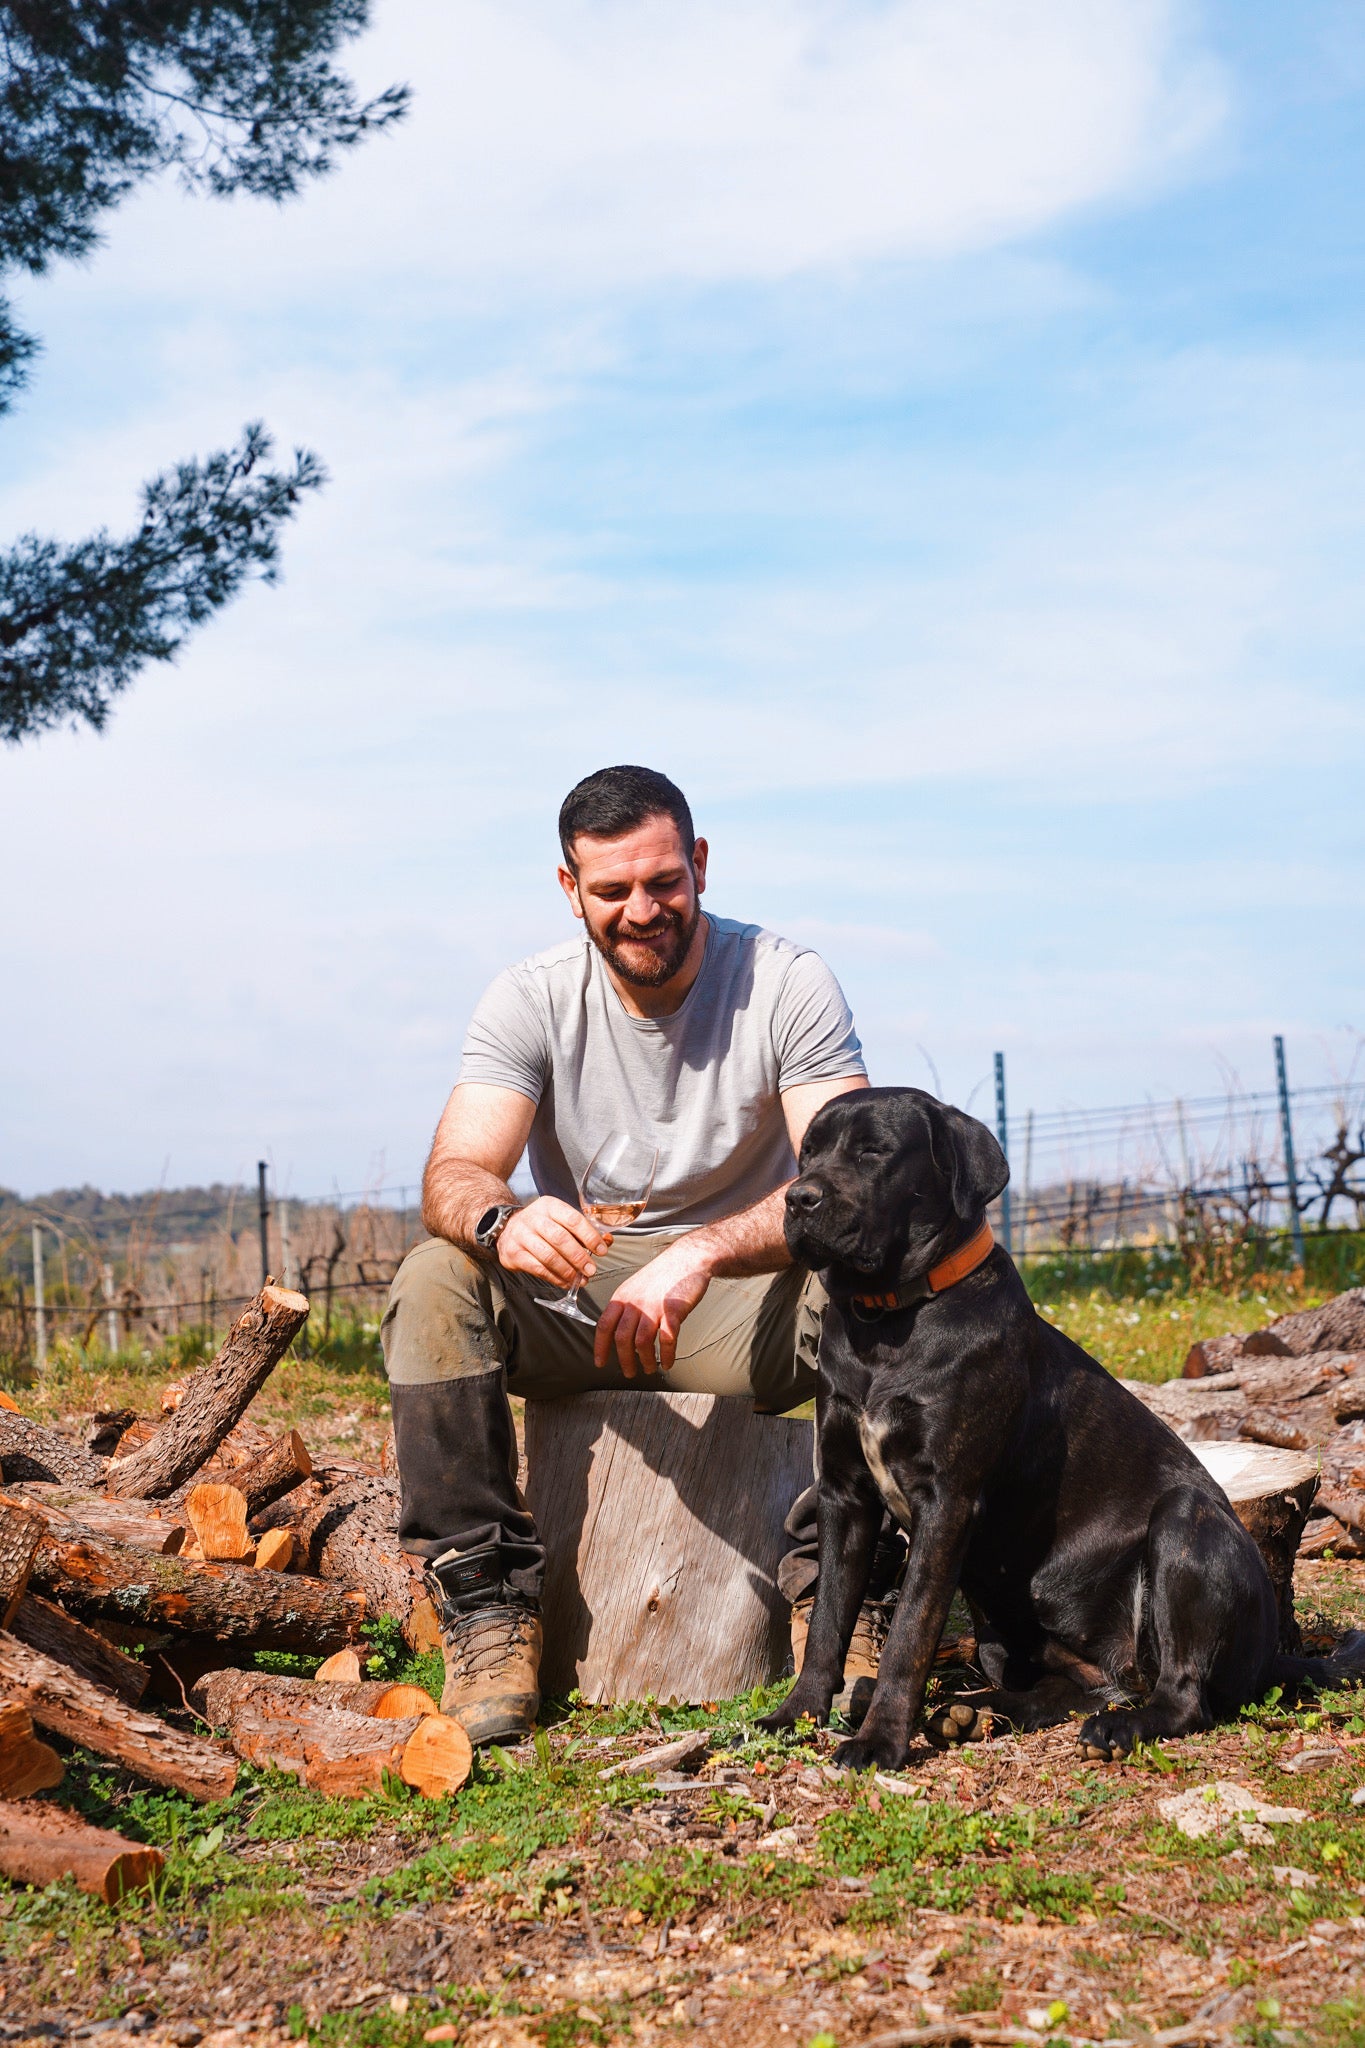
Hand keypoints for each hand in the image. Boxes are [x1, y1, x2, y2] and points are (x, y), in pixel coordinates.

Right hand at [495, 1197, 610, 1289]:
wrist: (506, 1228)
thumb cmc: (541, 1225)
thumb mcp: (560, 1220)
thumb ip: (584, 1230)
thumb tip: (607, 1241)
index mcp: (550, 1206)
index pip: (573, 1219)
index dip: (590, 1236)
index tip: (601, 1250)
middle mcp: (534, 1218)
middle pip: (560, 1239)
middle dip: (579, 1257)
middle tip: (591, 1270)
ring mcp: (521, 1236)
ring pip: (548, 1256)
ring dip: (568, 1271)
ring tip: (581, 1279)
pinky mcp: (514, 1253)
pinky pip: (538, 1268)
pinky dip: (555, 1278)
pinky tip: (566, 1282)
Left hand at [593, 1238, 714, 1376]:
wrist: (688, 1258)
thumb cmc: (664, 1274)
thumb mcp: (636, 1286)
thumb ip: (627, 1306)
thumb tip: (620, 1331)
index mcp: (622, 1297)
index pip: (604, 1325)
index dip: (600, 1347)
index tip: (600, 1363)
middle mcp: (635, 1302)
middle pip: (622, 1339)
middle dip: (624, 1360)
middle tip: (629, 1372)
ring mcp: (653, 1307)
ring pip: (642, 1342)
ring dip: (645, 1360)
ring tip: (649, 1369)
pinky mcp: (673, 1311)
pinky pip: (667, 1340)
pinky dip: (667, 1355)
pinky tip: (668, 1362)